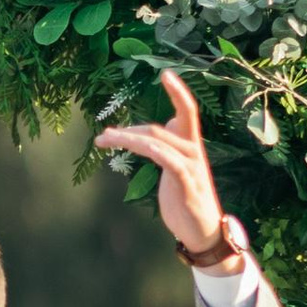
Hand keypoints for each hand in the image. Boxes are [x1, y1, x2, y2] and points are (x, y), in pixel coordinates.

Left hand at [94, 69, 227, 257]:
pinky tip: (136, 145)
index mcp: (191, 146)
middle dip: (127, 131)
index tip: (166, 74)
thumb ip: (167, 150)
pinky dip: (153, 150)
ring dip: (128, 139)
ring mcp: (191, 167)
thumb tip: (152, 135)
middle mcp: (193, 151)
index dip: (178, 92)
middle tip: (103, 137)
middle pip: (157, 129)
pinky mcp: (186, 184)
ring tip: (104, 141)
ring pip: (157, 142)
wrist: (204, 232)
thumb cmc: (187, 200)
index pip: (188, 111)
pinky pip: (169, 161)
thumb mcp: (176, 170)